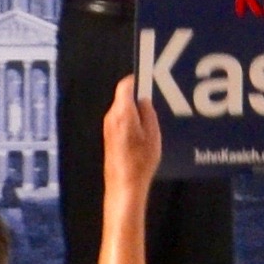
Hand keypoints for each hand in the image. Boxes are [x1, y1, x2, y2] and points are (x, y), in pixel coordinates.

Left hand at [102, 73, 162, 194]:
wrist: (124, 184)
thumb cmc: (140, 162)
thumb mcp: (153, 135)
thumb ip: (148, 113)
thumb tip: (144, 100)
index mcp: (123, 113)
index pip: (125, 86)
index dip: (136, 80)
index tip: (147, 79)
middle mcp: (112, 117)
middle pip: (123, 97)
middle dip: (138, 96)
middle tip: (155, 101)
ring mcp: (108, 127)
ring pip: (122, 109)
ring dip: (135, 109)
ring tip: (151, 119)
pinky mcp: (109, 136)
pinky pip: (121, 120)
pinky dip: (131, 119)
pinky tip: (143, 131)